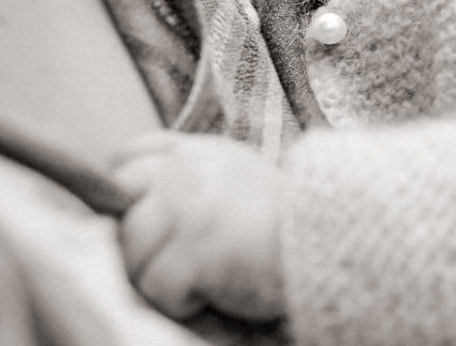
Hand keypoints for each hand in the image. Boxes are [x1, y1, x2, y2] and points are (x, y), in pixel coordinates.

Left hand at [110, 132, 286, 322]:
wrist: (334, 240)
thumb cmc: (281, 223)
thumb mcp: (232, 178)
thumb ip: (185, 179)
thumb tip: (123, 204)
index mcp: (196, 152)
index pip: (126, 160)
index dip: (124, 194)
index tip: (145, 219)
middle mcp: (186, 172)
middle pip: (121, 218)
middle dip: (141, 248)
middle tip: (187, 260)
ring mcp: (188, 207)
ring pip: (134, 258)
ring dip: (164, 280)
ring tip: (210, 274)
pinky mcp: (194, 249)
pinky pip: (160, 289)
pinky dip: (186, 302)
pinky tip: (221, 289)